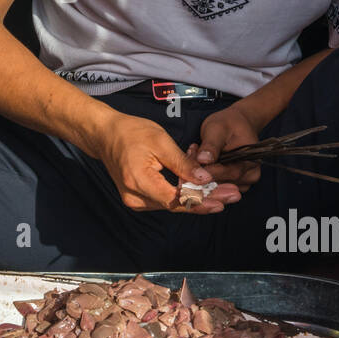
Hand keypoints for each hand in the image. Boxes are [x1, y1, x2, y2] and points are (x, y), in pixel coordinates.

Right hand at [93, 113, 241, 213]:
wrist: (104, 135)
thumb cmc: (130, 132)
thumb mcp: (160, 141)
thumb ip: (182, 164)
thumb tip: (205, 180)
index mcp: (139, 181)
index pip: (176, 200)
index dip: (202, 202)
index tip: (225, 199)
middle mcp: (136, 198)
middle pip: (177, 205)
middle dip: (207, 200)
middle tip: (234, 195)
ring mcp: (135, 200)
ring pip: (173, 204)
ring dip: (197, 196)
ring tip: (223, 188)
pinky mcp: (138, 198)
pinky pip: (165, 199)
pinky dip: (183, 192)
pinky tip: (202, 186)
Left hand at [188, 103, 263, 192]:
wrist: (237, 124)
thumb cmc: (229, 124)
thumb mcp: (217, 128)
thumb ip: (211, 145)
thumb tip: (203, 160)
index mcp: (250, 160)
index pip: (228, 172)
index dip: (207, 172)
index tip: (190, 166)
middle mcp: (250, 174)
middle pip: (222, 182)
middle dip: (201, 172)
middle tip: (189, 155)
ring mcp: (244, 182)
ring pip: (217, 186)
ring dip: (202, 174)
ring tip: (194, 154)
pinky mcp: (235, 184)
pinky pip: (217, 186)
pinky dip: (205, 176)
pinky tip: (200, 162)